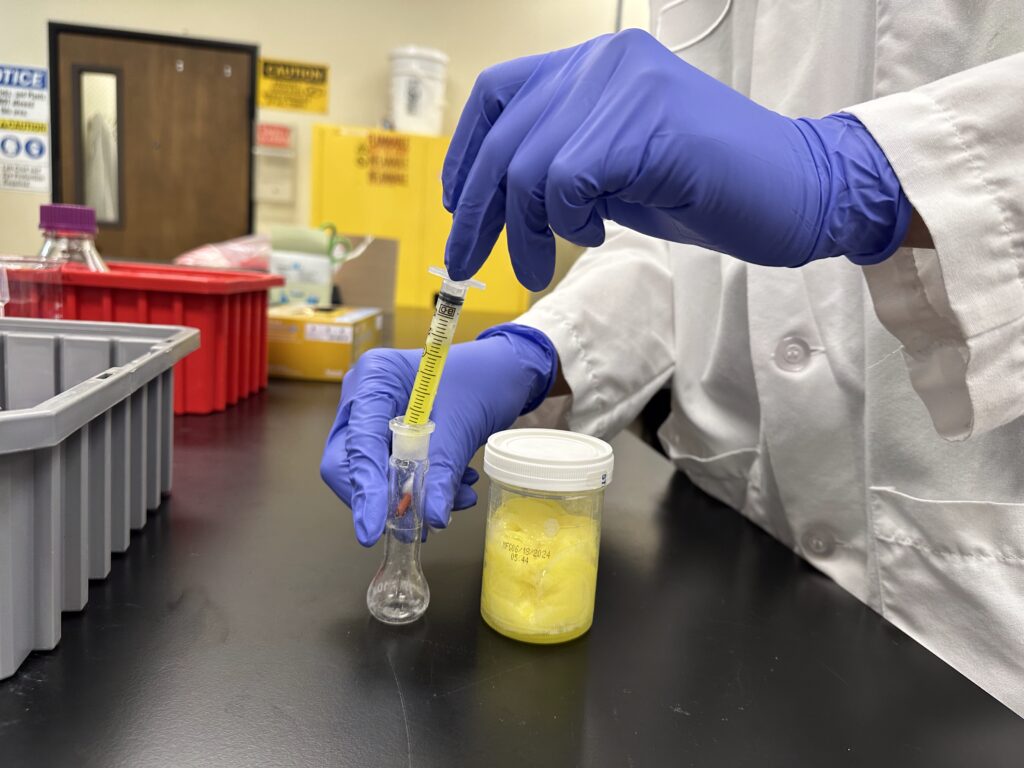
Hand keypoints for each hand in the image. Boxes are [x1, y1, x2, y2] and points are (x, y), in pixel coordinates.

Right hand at [320, 325, 557, 545]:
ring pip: (371, 472)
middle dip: (384, 496)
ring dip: (409, 495)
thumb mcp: (464, 424)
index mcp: (374, 378)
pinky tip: (455, 486)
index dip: (364, 488)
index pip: (357, 441)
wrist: (506, 369)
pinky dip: (420, 486)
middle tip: (420, 521)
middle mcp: (363, 395)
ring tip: (457, 497)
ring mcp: (372, 414)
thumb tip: (429, 516)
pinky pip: (390, 470)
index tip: (372, 529)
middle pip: (349, 461)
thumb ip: (442, 470)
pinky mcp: (388, 432)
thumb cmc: (485, 378)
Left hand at [442, 29, 909, 289]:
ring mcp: (628, 88)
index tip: (457, 204)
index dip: (466, 151)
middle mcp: (606, 62)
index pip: (501, 93)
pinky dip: (569, 220)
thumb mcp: (615, 169)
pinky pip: (570, 179)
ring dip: (525, 231)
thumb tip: (496, 198)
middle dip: (478, 212)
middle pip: (506, 137)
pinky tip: (595, 235)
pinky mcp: (648, 125)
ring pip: (530, 165)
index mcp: (596, 65)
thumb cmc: (709, 188)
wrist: (799, 193)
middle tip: (467, 263)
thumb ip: (563, 163)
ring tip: (541, 265)